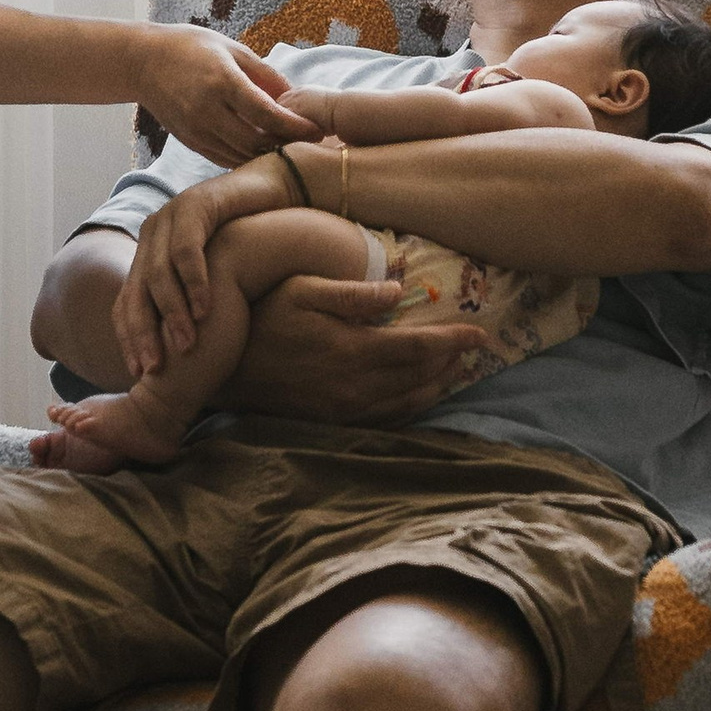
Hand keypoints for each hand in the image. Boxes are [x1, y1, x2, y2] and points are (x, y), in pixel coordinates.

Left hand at [114, 156, 286, 373]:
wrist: (274, 191)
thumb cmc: (247, 240)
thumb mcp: (213, 277)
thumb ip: (191, 304)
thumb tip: (181, 354)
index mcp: (148, 254)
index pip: (125, 303)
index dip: (129, 339)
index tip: (140, 374)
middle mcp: (152, 235)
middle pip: (134, 292)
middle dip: (143, 334)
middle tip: (155, 369)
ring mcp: (169, 217)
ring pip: (158, 275)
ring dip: (172, 313)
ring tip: (187, 344)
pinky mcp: (193, 205)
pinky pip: (187, 250)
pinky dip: (194, 282)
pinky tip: (205, 308)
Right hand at [135, 27, 318, 167]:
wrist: (143, 62)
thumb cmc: (191, 47)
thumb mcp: (232, 49)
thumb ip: (265, 74)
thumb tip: (295, 97)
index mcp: (222, 81)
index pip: (266, 114)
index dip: (296, 126)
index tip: (319, 130)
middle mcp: (208, 110)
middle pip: (257, 141)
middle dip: (288, 145)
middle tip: (313, 144)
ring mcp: (197, 129)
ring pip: (241, 155)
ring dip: (269, 155)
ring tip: (293, 148)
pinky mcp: (190, 141)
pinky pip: (225, 158)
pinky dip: (247, 159)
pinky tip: (264, 152)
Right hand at [228, 272, 489, 425]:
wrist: (228, 368)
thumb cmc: (265, 318)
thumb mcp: (302, 290)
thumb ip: (352, 293)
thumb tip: (398, 290)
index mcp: (353, 349)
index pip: (420, 347)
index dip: (454, 341)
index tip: (482, 333)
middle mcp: (356, 385)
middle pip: (421, 376)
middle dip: (452, 361)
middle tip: (474, 347)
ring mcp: (347, 408)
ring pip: (409, 401)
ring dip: (438, 385)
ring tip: (456, 368)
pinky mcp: (336, 420)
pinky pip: (388, 418)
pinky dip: (413, 406)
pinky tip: (421, 393)